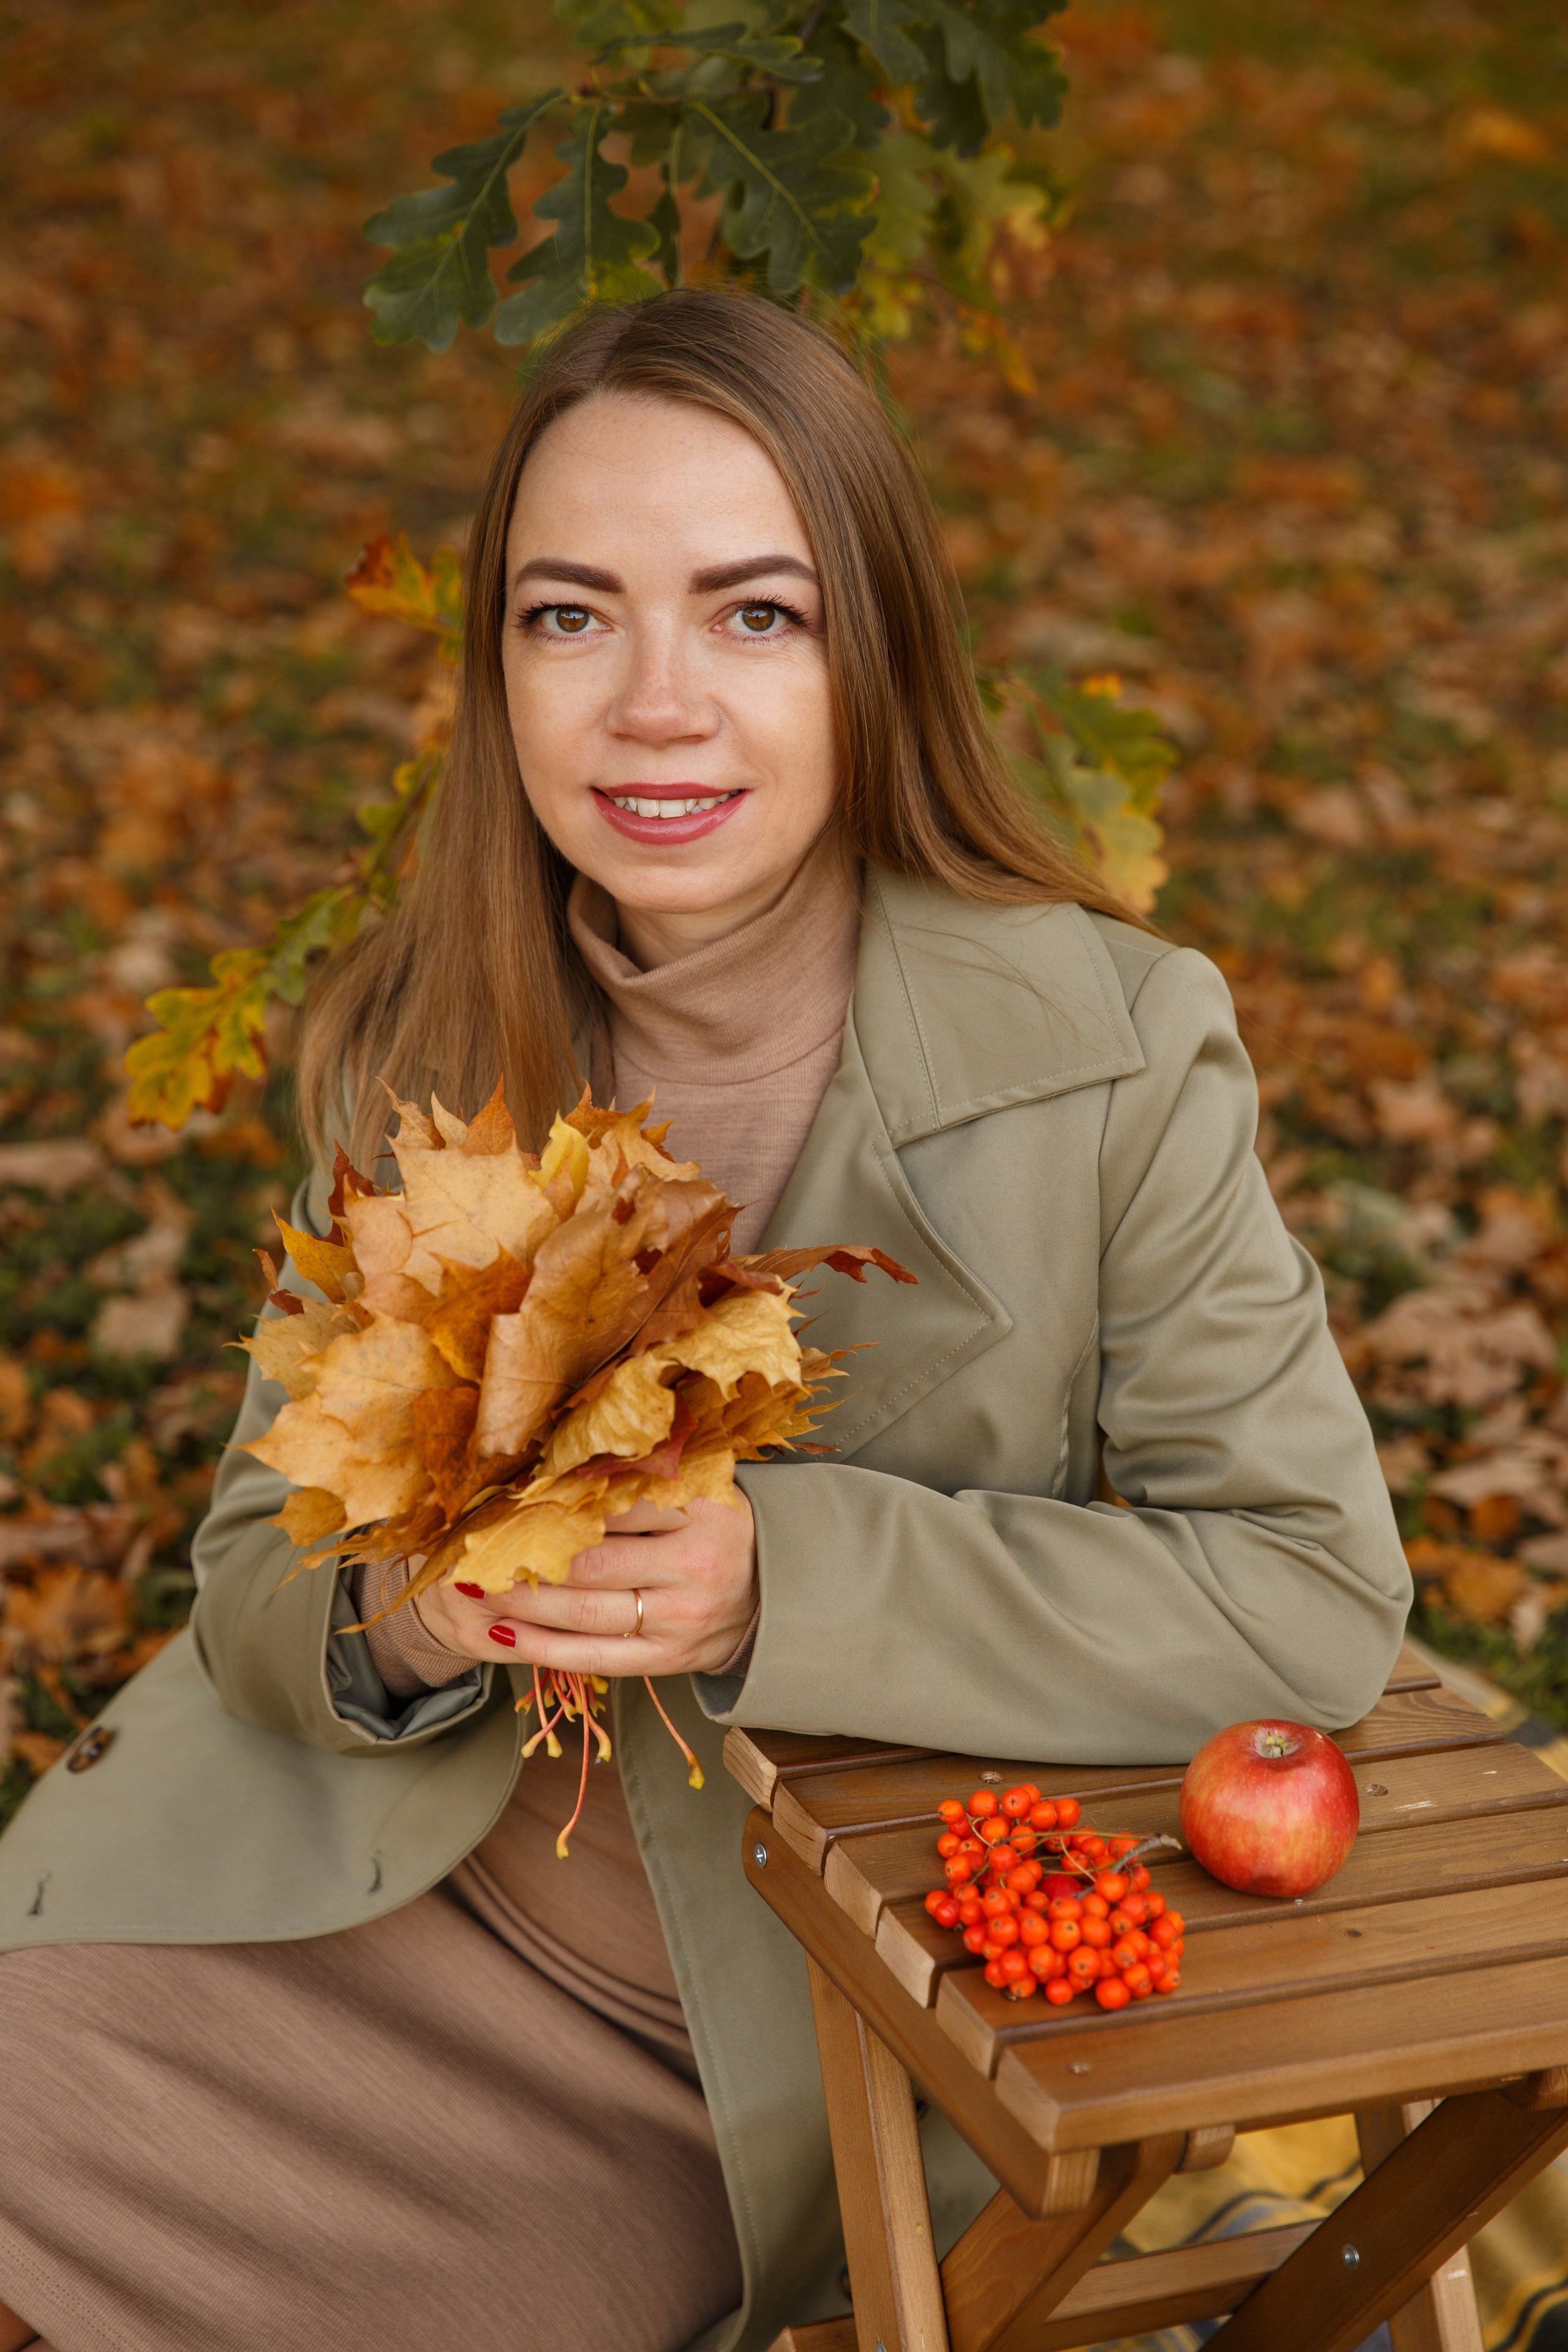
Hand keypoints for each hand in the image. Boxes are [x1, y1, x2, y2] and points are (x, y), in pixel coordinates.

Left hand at [411, 1492, 757, 1678]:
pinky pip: (596, 1657)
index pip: (617, 1504)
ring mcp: (683, 1618)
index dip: (554, 1501)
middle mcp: (697, 1565)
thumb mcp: (698, 1489)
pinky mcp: (669, 1659)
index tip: (506, 1497)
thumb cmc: (716, 1530)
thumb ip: (642, 1477)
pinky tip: (505, 1632)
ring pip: (585, 1613)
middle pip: (592, 1562)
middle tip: (472, 1547)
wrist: (773, 1594)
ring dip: (520, 1602)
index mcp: (704, 1511)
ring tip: (474, 1587)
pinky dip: (544, 1647)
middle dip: (524, 1557)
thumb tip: (554, 1466)